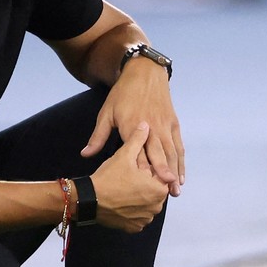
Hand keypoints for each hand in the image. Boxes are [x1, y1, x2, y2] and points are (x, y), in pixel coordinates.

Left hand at [82, 58, 184, 195]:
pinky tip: (181, 175)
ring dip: (175, 172)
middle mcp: (152, 127)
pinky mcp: (173, 124)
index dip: (143, 170)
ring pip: (172, 153)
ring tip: (176, 190)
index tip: (146, 187)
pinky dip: (180, 161)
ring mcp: (165, 126)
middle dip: (165, 175)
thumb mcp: (106, 113)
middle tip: (168, 194)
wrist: (145, 72)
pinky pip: (178, 146)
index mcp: (133, 126)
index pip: (138, 152)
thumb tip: (85, 155)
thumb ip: (98, 136)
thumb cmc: (123, 94)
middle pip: (160, 155)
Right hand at [89, 122, 169, 232]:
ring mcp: (146, 219)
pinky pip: (138, 216)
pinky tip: (123, 201)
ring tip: (125, 188)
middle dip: (145, 184)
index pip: (161, 176)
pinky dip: (133, 210)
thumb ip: (138, 139)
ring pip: (147, 204)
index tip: (137, 166)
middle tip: (129, 177)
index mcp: (159, 189)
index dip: (149, 169)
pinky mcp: (135, 228)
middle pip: (155, 191)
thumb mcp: (124, 154)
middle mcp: (156, 207)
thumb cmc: (109, 177)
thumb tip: (145, 124)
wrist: (89, 200)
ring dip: (140, 197)